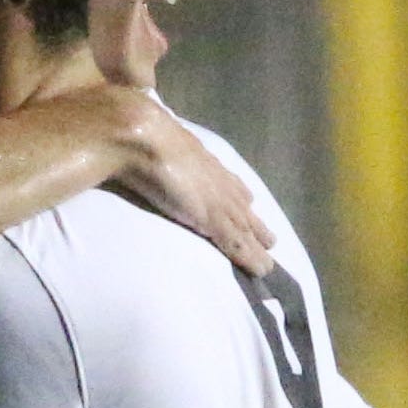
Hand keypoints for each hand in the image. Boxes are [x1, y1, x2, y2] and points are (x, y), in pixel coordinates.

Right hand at [84, 87, 273, 271]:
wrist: (140, 138)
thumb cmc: (139, 137)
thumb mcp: (152, 142)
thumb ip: (155, 151)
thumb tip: (141, 150)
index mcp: (201, 159)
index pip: (225, 181)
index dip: (237, 194)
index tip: (247, 202)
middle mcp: (216, 178)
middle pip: (241, 205)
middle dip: (253, 223)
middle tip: (268, 238)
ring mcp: (218, 199)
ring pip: (245, 227)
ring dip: (257, 244)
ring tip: (267, 261)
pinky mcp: (215, 220)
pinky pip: (238, 243)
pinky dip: (251, 258)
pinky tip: (262, 270)